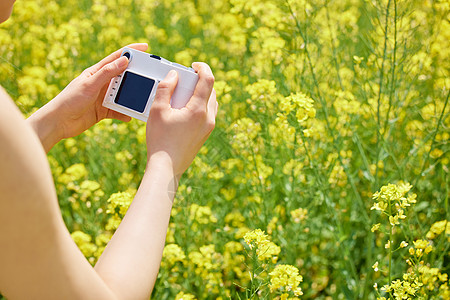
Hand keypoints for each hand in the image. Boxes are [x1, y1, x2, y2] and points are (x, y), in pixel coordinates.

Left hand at [27, 43, 147, 151]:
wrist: (59, 122)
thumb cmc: (69, 100)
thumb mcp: (90, 85)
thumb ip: (107, 73)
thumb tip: (124, 60)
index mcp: (97, 72)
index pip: (117, 58)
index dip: (131, 51)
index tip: (145, 48)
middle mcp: (101, 83)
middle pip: (123, 76)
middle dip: (136, 75)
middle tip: (150, 76)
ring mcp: (103, 97)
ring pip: (122, 94)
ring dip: (131, 97)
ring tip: (142, 98)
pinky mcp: (103, 111)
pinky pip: (118, 111)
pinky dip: (124, 113)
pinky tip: (129, 115)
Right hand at [146, 62, 217, 175]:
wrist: (167, 167)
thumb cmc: (160, 140)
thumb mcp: (157, 110)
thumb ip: (164, 89)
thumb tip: (173, 75)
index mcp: (199, 109)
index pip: (208, 80)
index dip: (203, 67)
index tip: (194, 65)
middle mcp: (209, 118)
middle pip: (212, 90)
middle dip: (200, 81)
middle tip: (185, 80)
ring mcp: (209, 127)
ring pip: (212, 102)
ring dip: (202, 93)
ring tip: (184, 94)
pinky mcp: (205, 135)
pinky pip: (208, 113)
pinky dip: (201, 105)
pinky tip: (184, 109)